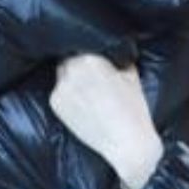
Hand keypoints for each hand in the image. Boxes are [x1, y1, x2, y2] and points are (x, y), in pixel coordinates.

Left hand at [50, 55, 163, 188]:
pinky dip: (67, 96)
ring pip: (62, 76)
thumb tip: (111, 50)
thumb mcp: (130, 73)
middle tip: (89, 77)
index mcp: (91, 58)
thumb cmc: (133, 109)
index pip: (81, 46)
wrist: (126, 143)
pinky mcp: (55, 104)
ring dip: (71, 80)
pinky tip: (81, 105)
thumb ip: (116, 57)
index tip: (93, 61)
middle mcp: (72, 70)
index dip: (87, 54)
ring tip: (86, 93)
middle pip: (68, 59)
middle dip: (77, 66)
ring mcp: (61, 88)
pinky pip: (59, 93)